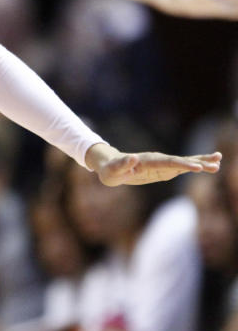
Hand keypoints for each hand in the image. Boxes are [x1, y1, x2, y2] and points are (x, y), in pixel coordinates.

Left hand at [85, 142, 220, 185]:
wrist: (110, 166)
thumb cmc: (110, 171)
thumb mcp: (112, 171)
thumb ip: (123, 165)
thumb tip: (133, 158)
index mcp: (147, 161)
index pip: (167, 162)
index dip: (182, 164)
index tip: (197, 167)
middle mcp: (157, 160)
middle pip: (179, 160)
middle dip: (197, 162)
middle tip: (217, 163)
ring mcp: (162, 163)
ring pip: (184, 162)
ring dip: (201, 162)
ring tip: (219, 162)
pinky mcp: (164, 168)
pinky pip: (181, 167)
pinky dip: (195, 166)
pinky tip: (208, 166)